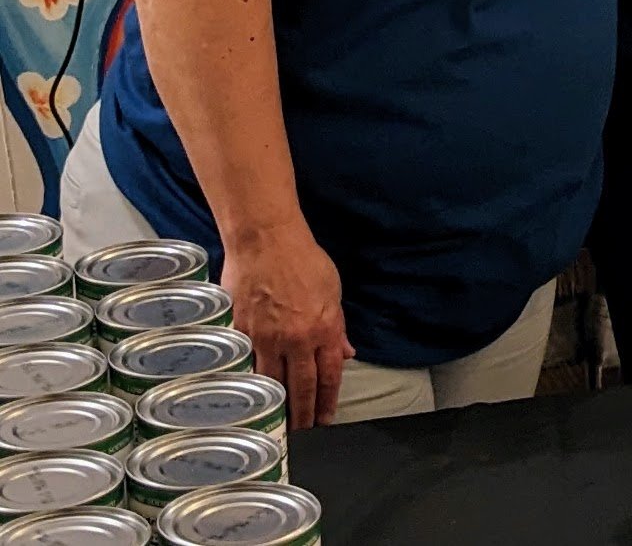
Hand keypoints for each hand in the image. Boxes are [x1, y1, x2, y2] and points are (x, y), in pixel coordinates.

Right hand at [221, 224, 353, 428]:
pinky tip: (245, 401)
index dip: (327, 402)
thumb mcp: (333, 289)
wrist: (265, 240)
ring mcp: (264, 338)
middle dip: (302, 416)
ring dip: (274, 407)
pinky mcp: (239, 332)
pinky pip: (244, 366)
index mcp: (323, 328)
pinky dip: (247, 385)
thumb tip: (346, 352)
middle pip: (300, 387)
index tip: (325, 421)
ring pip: (270, 382)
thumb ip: (338, 325)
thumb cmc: (303, 259)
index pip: (328, 376)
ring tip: (274, 428)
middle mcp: (296, 339)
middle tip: (300, 437)